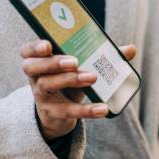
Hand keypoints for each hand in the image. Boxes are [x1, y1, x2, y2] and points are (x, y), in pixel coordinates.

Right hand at [20, 40, 136, 139]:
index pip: (27, 52)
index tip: (48, 45)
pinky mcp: (53, 114)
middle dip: (53, 62)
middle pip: (34, 67)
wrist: (60, 114)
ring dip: (71, 80)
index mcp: (40, 60)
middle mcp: (36, 77)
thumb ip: (105, 56)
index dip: (34, 48)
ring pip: (48, 86)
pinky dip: (87, 110)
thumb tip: (131, 49)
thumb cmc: (70, 82)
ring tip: (92, 77)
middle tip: (74, 61)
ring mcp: (42, 96)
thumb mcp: (83, 67)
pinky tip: (102, 108)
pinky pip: (68, 111)